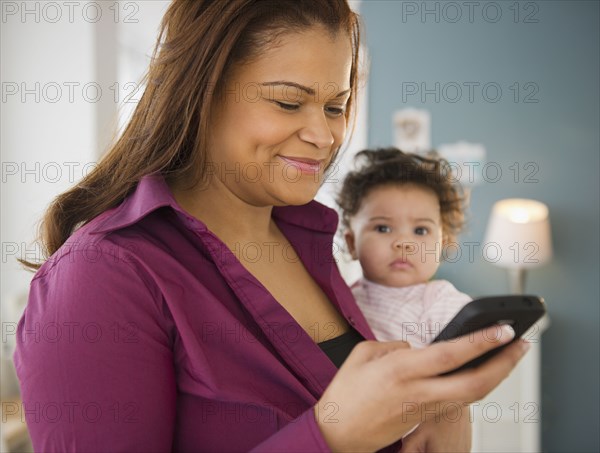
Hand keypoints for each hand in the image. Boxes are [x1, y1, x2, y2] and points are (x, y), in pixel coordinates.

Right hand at [314, 325, 527, 451]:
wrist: (339, 434)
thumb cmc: (346, 393)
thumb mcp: (362, 355)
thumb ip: (393, 346)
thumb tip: (416, 348)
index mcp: (400, 370)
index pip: (449, 355)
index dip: (480, 342)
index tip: (503, 330)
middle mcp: (418, 391)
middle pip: (474, 383)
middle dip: (504, 364)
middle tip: (522, 344)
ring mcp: (425, 408)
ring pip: (472, 395)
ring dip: (497, 375)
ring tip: (512, 356)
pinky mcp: (426, 418)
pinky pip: (459, 401)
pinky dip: (478, 385)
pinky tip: (485, 373)